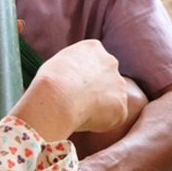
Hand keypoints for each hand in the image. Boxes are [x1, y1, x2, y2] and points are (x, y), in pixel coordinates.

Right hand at [10, 39, 128, 141]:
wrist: (58, 98)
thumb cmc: (49, 82)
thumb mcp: (58, 63)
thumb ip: (72, 66)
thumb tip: (70, 78)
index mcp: (93, 48)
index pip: (94, 62)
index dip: (83, 78)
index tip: (74, 88)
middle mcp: (111, 62)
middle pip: (107, 78)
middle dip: (97, 90)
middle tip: (78, 102)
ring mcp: (119, 84)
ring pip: (112, 98)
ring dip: (101, 106)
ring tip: (80, 112)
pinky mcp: (121, 106)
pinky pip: (113, 116)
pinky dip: (103, 122)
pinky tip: (86, 120)